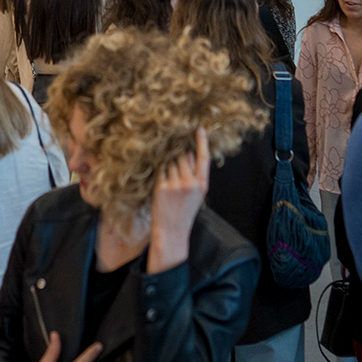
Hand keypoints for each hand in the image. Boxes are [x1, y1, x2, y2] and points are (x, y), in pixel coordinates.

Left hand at [147, 128, 208, 271]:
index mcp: (202, 184)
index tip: (200, 129)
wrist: (172, 232)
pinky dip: (158, 172)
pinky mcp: (161, 187)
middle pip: (182, 156)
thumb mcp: (197, 194)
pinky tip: (160, 181)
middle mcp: (190, 182)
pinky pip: (159, 171)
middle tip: (173, 163)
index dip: (202, 142)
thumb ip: (194, 175)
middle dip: (178, 156)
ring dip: (167, 165)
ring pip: (169, 162)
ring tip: (167, 179)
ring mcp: (175, 184)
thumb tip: (188, 153)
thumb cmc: (184, 212)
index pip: (204, 158)